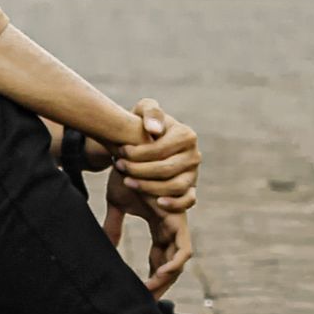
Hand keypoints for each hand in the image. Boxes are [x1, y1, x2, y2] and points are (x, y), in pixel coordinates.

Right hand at [102, 168, 192, 298]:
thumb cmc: (125, 173)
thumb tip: (104, 245)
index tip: (139, 292)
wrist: (132, 150)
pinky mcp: (177, 217)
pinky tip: (160, 273)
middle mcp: (170, 224)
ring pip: (181, 259)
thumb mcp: (118, 204)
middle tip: (146, 300)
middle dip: (161, 284)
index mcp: (159, 224)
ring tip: (152, 289)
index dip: (152, 277)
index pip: (160, 259)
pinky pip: (183, 248)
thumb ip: (113, 226)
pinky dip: (174, 263)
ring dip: (168, 277)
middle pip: (172, 264)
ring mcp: (176, 221)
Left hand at [113, 98, 199, 213]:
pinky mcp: (191, 190)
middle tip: (120, 166)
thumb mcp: (144, 110)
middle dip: (139, 170)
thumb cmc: (143, 124)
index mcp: (186, 135)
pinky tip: (157, 203)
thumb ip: (150, 112)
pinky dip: (175, 203)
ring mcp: (193, 174)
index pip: (161, 149)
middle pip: (167, 169)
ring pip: (176, 186)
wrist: (144, 142)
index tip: (120, 151)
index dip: (139, 152)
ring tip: (127, 181)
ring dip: (149, 187)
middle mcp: (194, 155)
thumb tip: (154, 130)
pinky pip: (189, 201)